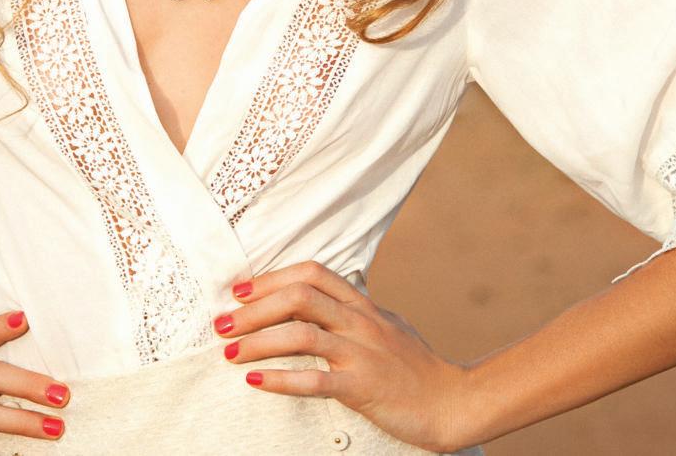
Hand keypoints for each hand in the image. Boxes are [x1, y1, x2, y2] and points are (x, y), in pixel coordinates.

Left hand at [214, 260, 468, 452]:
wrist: (453, 402)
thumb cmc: (417, 366)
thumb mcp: (387, 325)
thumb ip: (355, 310)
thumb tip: (324, 298)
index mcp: (363, 305)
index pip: (312, 273)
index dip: (272, 277)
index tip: (240, 289)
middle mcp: (360, 321)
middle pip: (300, 297)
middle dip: (254, 307)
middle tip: (222, 322)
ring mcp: (362, 352)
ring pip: (302, 334)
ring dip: (258, 340)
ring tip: (228, 351)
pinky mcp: (363, 386)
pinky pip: (316, 380)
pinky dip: (281, 379)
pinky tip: (255, 380)